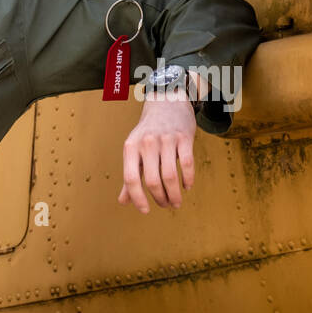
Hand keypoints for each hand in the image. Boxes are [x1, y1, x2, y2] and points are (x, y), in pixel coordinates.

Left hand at [118, 95, 195, 213]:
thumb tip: (123, 202)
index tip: (145, 211)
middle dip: (160, 198)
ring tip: (176, 202)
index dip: (137, 198)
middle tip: (165, 205)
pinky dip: (188, 180)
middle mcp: (147, 143)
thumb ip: (130, 175)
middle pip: (152, 180)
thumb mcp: (134, 149)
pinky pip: (187, 164)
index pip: (130, 178)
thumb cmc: (148, 132)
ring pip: (170, 176)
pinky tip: (186, 187)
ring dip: (174, 194)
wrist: (166, 102)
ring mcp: (166, 139)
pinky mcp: (184, 137)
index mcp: (131, 147)